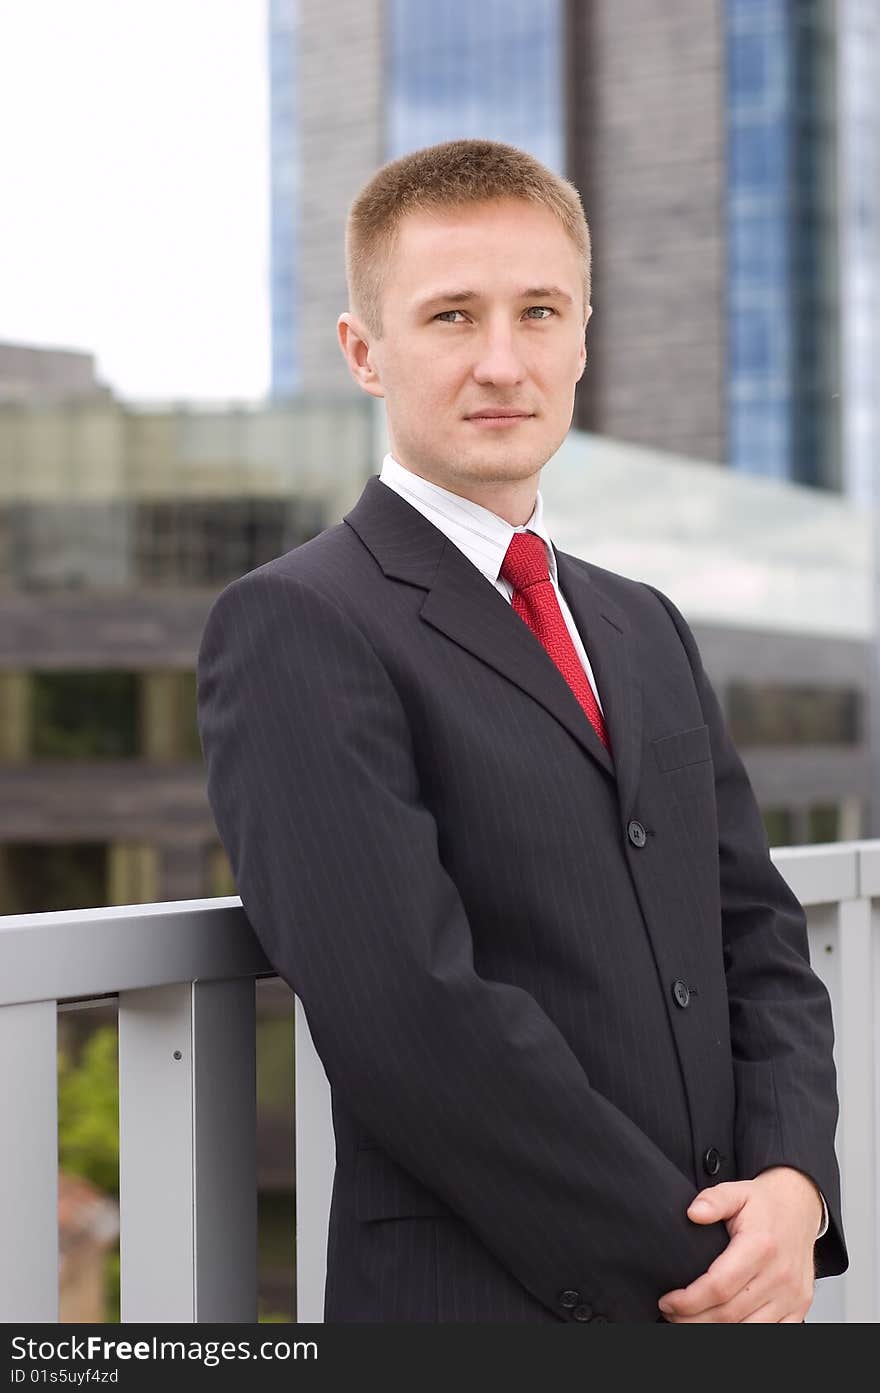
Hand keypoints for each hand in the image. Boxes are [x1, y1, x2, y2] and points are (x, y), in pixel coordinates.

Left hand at [658, 1166, 822, 1322]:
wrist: (799, 1207)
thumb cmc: (766, 1204)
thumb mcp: (736, 1191)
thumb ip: (713, 1200)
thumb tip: (694, 1213)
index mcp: (761, 1245)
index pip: (719, 1286)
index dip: (689, 1300)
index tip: (668, 1301)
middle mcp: (780, 1274)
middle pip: (730, 1313)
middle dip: (693, 1319)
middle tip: (672, 1313)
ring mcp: (792, 1295)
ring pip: (748, 1330)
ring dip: (715, 1330)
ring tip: (690, 1321)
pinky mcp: (799, 1307)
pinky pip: (772, 1334)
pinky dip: (744, 1333)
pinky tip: (721, 1326)